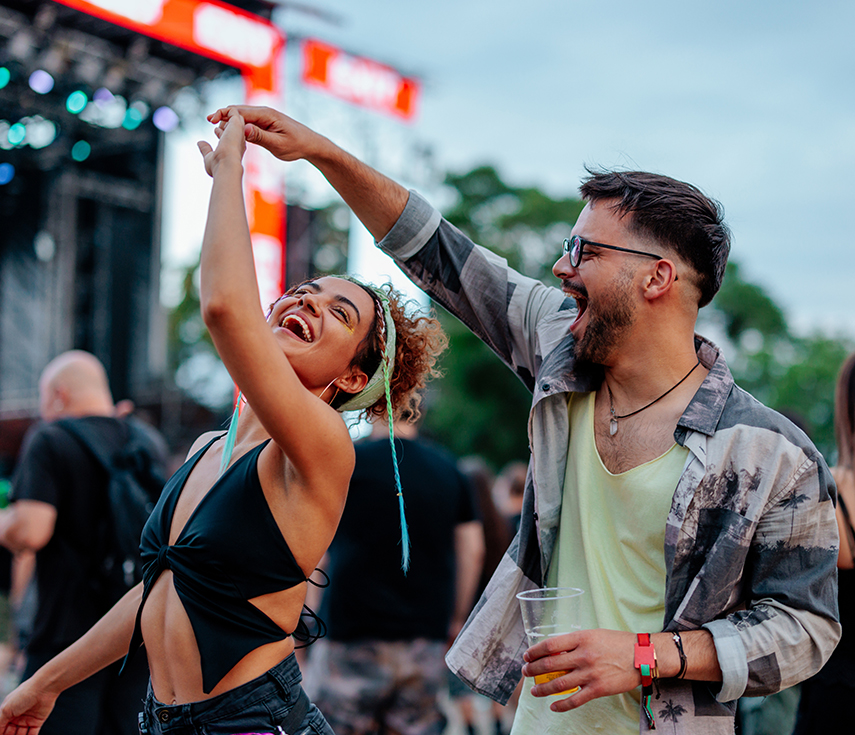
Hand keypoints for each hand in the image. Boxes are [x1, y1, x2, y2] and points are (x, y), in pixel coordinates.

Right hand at [0, 677, 59, 734]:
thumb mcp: (6, 709)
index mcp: (8, 712)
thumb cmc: (24, 695)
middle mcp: (17, 716)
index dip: (1, 733)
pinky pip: (32, 734)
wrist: (44, 688)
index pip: (2, 727)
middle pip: (10, 732)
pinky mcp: (38, 721)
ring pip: (20, 734)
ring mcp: (27, 719)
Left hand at [197, 108, 245, 176]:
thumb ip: (205, 149)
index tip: (215, 132)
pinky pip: (233, 110)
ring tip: (212, 118)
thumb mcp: (209, 157)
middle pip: (235, 124)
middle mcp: (239, 139)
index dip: (223, 132)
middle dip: (225, 121)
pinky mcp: (237, 124)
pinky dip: (222, 111)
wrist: (226, 166)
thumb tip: (200, 143)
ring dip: (224, 114)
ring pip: (236, 115)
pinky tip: (212, 119)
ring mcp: (239, 131)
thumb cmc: (218, 167)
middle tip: (213, 120)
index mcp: (235, 148)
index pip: (231, 136)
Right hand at [207, 106, 324, 161]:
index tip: (212, 120)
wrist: (310, 144)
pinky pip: (248, 121)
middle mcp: (264, 112)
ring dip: (229, 119)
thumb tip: (243, 129)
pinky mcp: (265, 123)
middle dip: (223, 114)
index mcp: (266, 114)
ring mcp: (265, 117)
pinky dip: (238, 124)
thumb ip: (260, 137)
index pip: (241, 111)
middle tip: (208, 120)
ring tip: (215, 125)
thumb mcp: (278, 144)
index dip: (224, 114)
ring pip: (242, 116)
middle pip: (239, 110)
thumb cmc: (296, 145)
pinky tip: (229, 130)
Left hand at [521, 629, 640, 712]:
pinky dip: (561, 705)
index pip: (550, 645)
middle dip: (533, 669)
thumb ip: (575, 642)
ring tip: (534, 690)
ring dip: (542, 689)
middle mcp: (583, 655)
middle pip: (550, 664)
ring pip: (558, 684)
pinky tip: (553, 706)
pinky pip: (574, 700)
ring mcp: (590, 673)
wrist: (641, 655)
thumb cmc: (617, 642)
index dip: (535, 651)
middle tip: (526, 672)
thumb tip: (555, 650)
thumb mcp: (593, 634)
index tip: (527, 655)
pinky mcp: (598, 689)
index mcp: (581, 638)